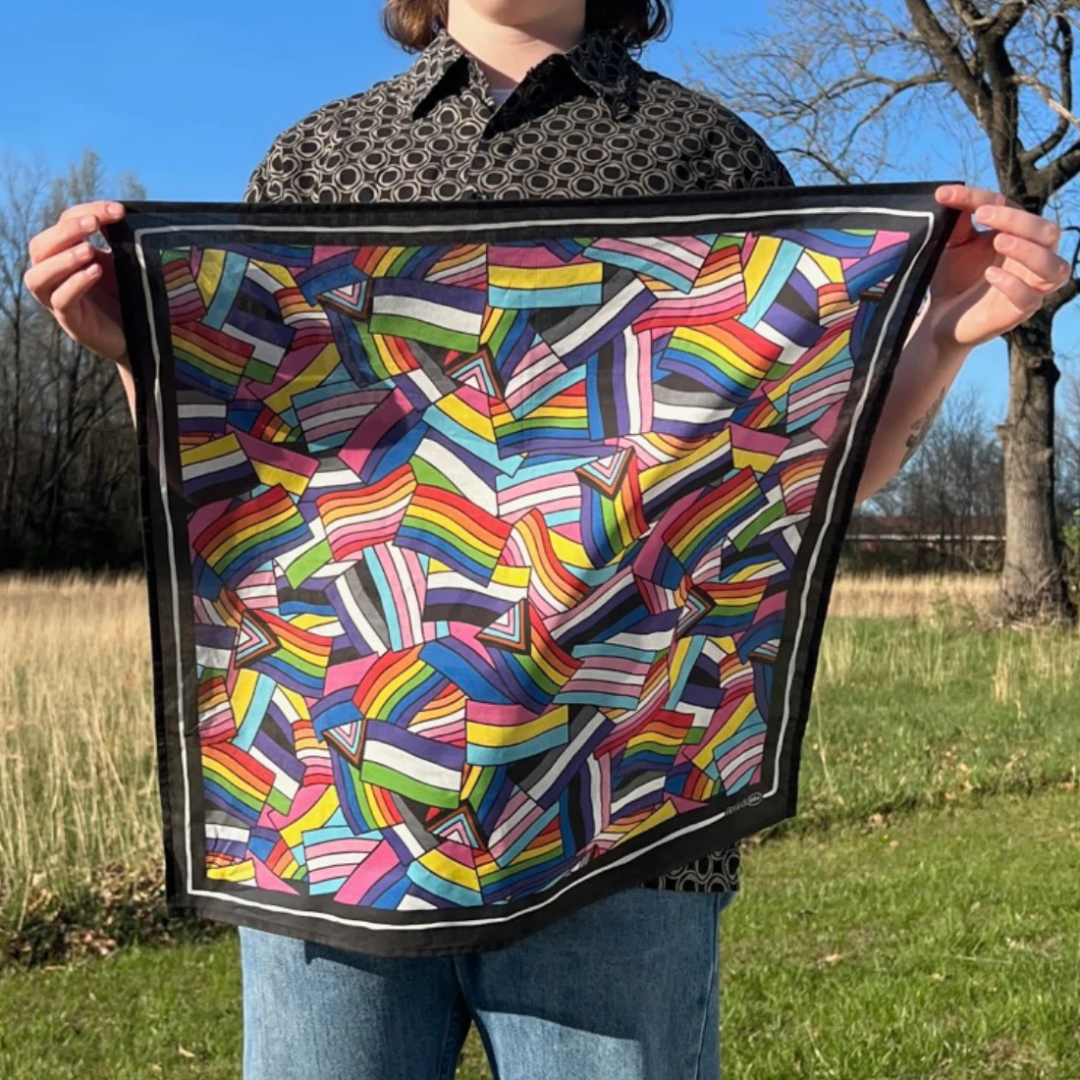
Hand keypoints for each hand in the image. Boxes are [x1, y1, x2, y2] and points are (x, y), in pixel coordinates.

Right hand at [24, 201, 128, 364]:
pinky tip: (94, 272)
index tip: (118, 210)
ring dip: (62, 259)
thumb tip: (119, 211)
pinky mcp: (72, 323)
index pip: (63, 224)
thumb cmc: (130, 297)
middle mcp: (55, 277)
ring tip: (88, 250)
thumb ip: (117, 241)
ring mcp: (59, 302)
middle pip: (40, 247)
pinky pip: (61, 301)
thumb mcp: (123, 264)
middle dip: (66, 231)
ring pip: (39, 276)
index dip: (87, 211)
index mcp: (65, 256)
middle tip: (93, 223)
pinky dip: (75, 284)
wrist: (144, 338)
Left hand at [926, 185, 1071, 350]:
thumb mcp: (953, 245)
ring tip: (998, 241)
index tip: (948, 196)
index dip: (981, 198)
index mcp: (1018, 235)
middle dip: (1019, 220)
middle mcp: (1032, 258)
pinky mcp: (1019, 312)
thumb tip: (947, 193)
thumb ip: (957, 221)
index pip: (1012, 207)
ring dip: (1029, 251)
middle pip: (1048, 232)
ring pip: (1054, 266)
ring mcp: (1030, 286)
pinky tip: (991, 274)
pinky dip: (1013, 284)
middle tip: (983, 216)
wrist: (939, 318)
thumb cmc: (953, 278)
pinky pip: (1030, 298)